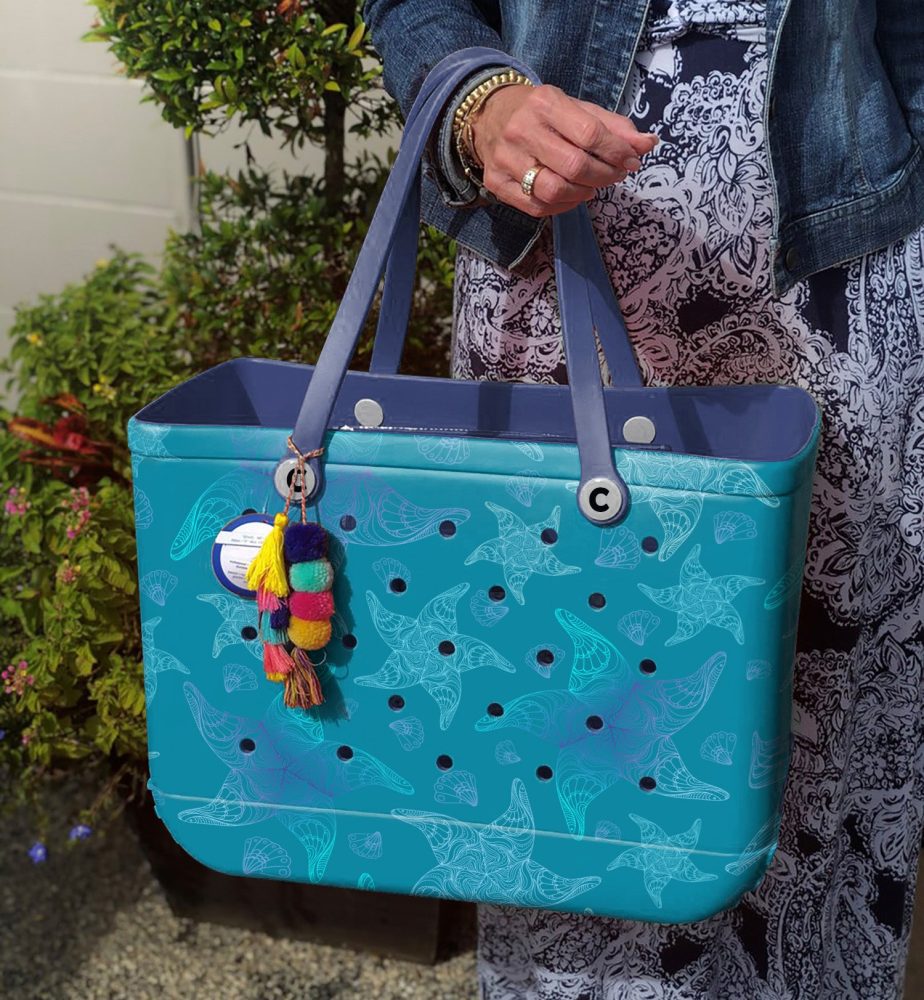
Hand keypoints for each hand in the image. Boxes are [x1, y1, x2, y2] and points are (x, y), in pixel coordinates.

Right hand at [470, 83, 657, 216]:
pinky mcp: (496, 182)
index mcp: (545, 103)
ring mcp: (506, 159)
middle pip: (574, 165)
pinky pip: (536, 206)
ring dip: (582, 194)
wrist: (488, 116)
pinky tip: (571, 196)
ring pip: (554, 190)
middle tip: (615, 175)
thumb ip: (613, 127)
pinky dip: (562, 206)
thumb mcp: (576, 109)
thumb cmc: (542, 114)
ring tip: (592, 187)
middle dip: (604, 175)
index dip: (617, 152)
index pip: (590, 133)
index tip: (631, 160)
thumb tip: (648, 144)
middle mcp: (522, 129)